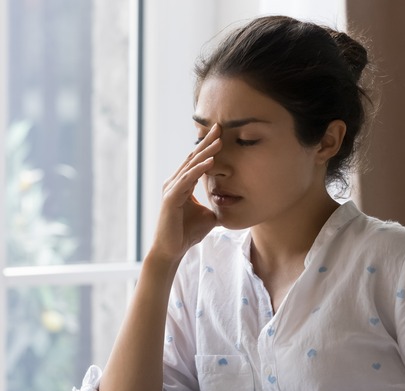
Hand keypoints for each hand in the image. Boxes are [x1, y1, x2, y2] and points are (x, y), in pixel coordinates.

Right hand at [149, 123, 222, 260]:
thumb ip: (217, 206)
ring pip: (191, 166)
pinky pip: (187, 180)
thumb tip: (233, 205)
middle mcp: (175, 182)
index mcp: (183, 184)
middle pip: (193, 158)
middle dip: (207, 142)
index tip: (221, 133)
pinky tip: (210, 162)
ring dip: (206, 153)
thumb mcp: (209, 215)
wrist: (173, 250)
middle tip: (219, 126)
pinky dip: (199, 170)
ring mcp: (172, 189)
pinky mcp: (171, 199)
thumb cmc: (188, 233)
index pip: (197, 161)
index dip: (208, 147)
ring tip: (219, 140)